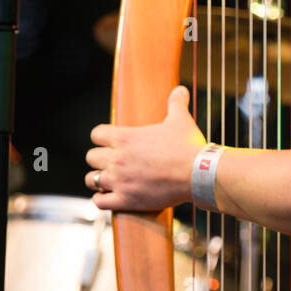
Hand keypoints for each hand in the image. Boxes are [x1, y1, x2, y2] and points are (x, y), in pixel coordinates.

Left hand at [86, 85, 206, 211]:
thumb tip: (180, 89)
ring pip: (91, 179)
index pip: (96, 134)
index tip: (110, 142)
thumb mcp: (181, 121)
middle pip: (91, 156)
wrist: (198, 174)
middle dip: (101, 158)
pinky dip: (103, 199)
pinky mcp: (126, 200)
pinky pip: (100, 201)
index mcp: (125, 138)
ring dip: (99, 179)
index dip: (102, 137)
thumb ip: (176, 103)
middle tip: (114, 162)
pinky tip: (110, 196)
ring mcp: (119, 181)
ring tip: (109, 180)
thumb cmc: (188, 146)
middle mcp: (117, 159)